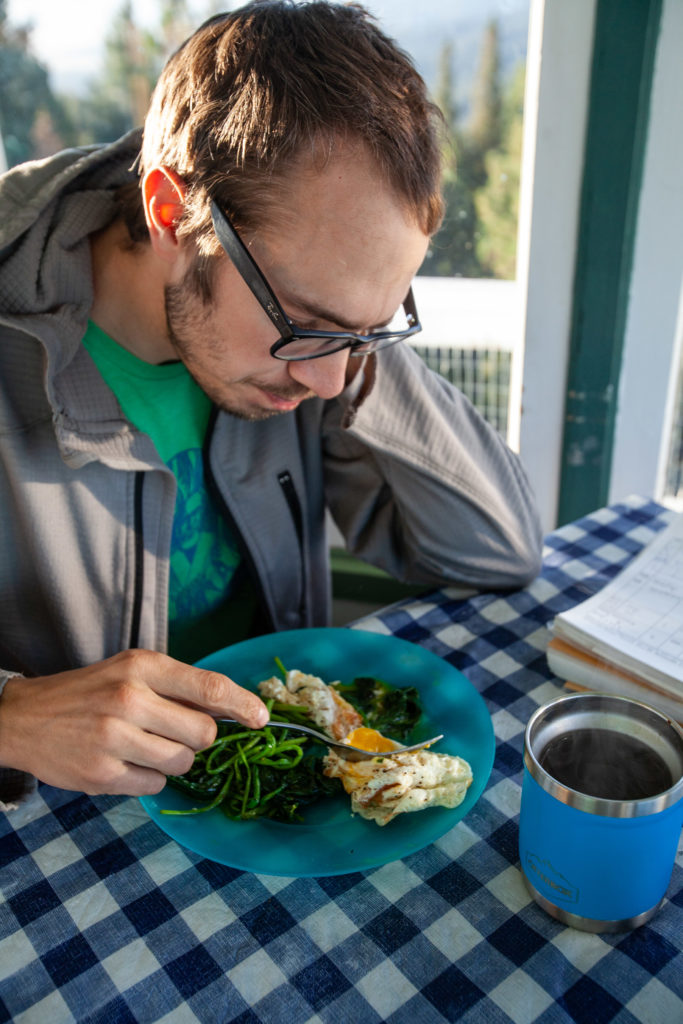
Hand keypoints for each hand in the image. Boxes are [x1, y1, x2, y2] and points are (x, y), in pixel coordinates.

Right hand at [0, 649, 268, 796]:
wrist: (26, 718)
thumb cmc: (90, 691)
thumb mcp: (132, 670)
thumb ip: (179, 686)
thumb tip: (234, 708)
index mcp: (142, 667)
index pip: (210, 688)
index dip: (244, 705)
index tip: (261, 718)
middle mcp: (130, 699)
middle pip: (203, 734)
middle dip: (199, 739)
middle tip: (174, 731)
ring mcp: (114, 739)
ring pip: (183, 763)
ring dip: (174, 759)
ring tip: (145, 745)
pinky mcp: (102, 774)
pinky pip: (155, 785)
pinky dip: (150, 777)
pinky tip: (126, 761)